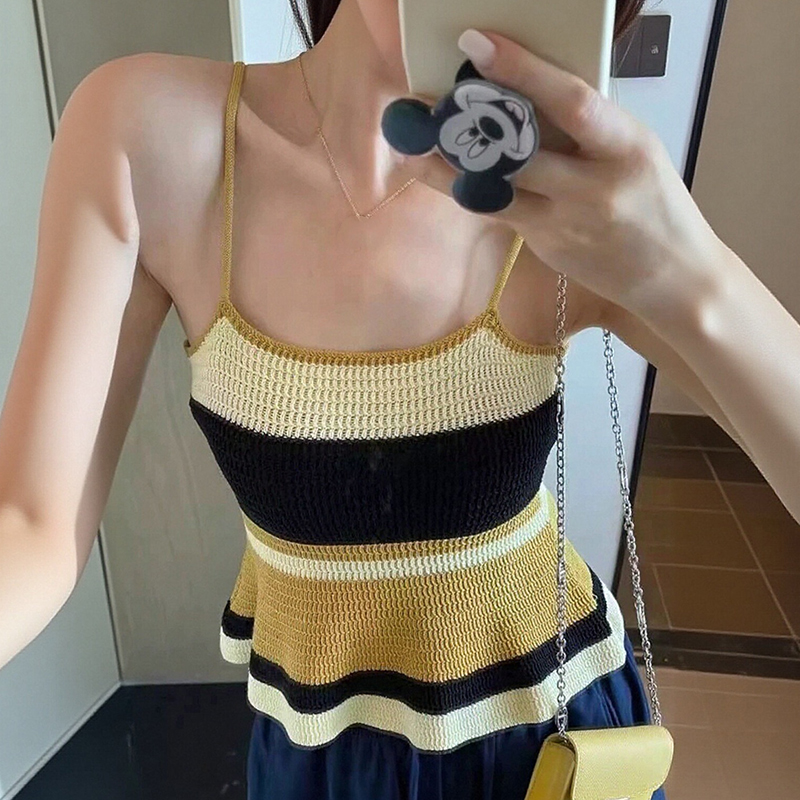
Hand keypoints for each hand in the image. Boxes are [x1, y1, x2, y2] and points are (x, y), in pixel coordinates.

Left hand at [404, 28, 727, 316]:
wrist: (673, 276)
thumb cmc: (655, 204)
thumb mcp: (634, 150)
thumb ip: (587, 128)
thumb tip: (526, 93)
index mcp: (626, 145)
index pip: (570, 101)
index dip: (521, 70)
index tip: (475, 44)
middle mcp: (594, 185)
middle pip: (521, 150)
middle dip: (470, 124)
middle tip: (425, 103)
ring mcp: (567, 221)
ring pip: (497, 190)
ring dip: (449, 166)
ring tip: (414, 145)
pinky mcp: (547, 245)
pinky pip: (500, 212)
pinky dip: (467, 191)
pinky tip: (439, 174)